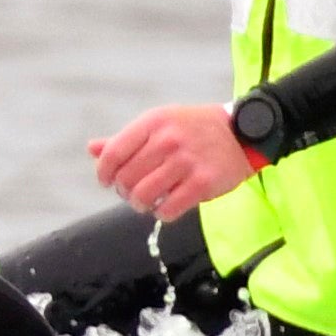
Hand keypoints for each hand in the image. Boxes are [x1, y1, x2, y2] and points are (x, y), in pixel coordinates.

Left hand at [88, 104, 261, 219]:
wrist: (243, 134)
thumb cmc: (193, 130)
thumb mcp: (160, 125)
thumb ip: (125, 139)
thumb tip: (92, 149)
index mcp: (153, 122)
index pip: (113, 153)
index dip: (103, 172)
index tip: (106, 181)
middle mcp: (168, 140)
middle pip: (126, 178)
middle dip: (124, 191)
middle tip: (132, 193)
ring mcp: (186, 161)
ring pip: (144, 196)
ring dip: (140, 204)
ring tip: (146, 202)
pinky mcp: (203, 182)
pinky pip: (169, 209)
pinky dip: (162, 213)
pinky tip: (166, 206)